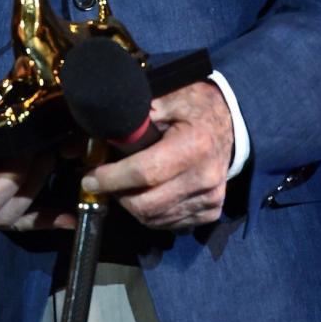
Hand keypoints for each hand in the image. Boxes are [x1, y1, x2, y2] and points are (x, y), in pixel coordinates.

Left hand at [81, 80, 233, 231]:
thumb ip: (135, 116)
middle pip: (147, 204)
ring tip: (125, 186)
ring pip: (155, 219)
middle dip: (118, 195)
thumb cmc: (194, 106)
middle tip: (105, 182)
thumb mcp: (167, 97)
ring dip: (133, 206)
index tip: (90, 178)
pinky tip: (148, 194)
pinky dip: (152, 214)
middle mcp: (205, 177)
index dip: (112, 178)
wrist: (230, 121)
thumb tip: (99, 129)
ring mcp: (211, 197)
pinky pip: (170, 224)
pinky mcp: (212, 211)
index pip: (144, 172)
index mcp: (194, 145)